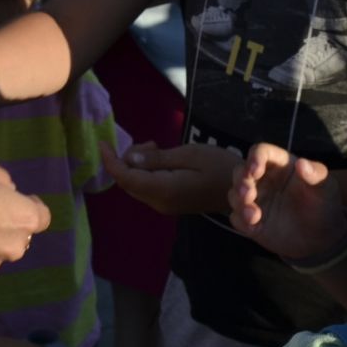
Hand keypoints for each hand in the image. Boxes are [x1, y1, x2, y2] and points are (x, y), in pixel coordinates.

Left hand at [102, 140, 235, 215]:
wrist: (244, 190)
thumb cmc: (220, 166)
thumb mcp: (189, 154)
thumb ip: (157, 158)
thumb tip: (129, 157)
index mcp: (163, 190)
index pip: (125, 177)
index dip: (110, 160)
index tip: (102, 142)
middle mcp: (159, 202)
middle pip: (127, 182)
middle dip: (126, 160)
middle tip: (150, 141)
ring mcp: (165, 205)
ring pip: (136, 185)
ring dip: (138, 164)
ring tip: (157, 145)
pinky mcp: (170, 203)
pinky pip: (148, 187)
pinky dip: (147, 171)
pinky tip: (162, 158)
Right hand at [230, 143, 346, 260]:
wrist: (321, 238)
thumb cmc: (324, 205)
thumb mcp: (326, 188)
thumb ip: (316, 174)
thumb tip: (302, 163)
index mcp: (280, 165)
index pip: (260, 152)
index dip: (254, 158)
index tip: (255, 171)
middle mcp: (263, 179)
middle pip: (240, 171)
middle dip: (240, 181)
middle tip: (248, 195)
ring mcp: (256, 199)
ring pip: (234, 194)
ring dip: (239, 203)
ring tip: (254, 216)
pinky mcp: (250, 220)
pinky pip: (236, 217)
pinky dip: (241, 221)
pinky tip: (255, 229)